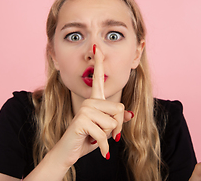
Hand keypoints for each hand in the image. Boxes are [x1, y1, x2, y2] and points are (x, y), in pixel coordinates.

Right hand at [56, 45, 132, 166]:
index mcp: (94, 100)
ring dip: (107, 136)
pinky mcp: (82, 121)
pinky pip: (104, 134)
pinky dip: (103, 147)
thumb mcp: (106, 129)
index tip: (97, 47)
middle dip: (117, 127)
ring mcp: (85, 109)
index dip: (99, 63)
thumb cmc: (87, 139)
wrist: (68, 152)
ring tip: (94, 137)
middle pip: (120, 109)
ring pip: (113, 123)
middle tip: (104, 134)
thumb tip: (132, 113)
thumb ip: (117, 120)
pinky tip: (98, 150)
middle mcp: (89, 101)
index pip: (97, 79)